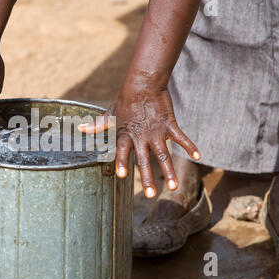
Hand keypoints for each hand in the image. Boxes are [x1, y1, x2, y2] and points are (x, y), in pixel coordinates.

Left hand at [79, 84, 199, 198]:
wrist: (143, 83)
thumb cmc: (125, 100)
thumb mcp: (110, 113)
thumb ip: (97, 125)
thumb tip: (80, 128)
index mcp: (126, 134)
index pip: (123, 151)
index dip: (122, 162)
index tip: (122, 176)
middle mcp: (141, 136)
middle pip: (145, 160)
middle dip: (147, 178)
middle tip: (151, 195)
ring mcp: (156, 131)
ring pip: (164, 155)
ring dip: (169, 172)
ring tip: (173, 187)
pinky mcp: (169, 124)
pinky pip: (181, 137)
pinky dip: (190, 146)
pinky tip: (198, 156)